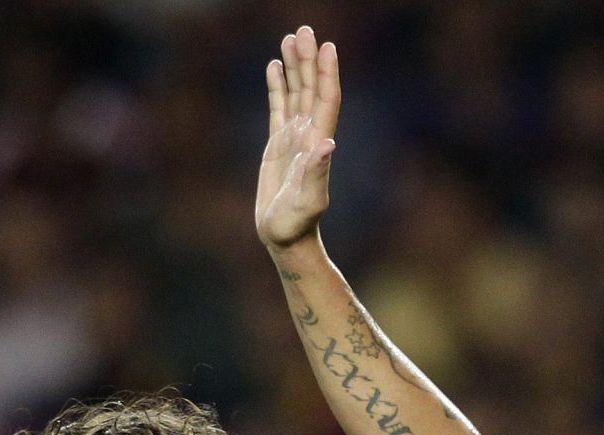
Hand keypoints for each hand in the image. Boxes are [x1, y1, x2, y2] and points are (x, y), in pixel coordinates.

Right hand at [255, 25, 339, 252]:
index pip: (326, 100)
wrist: (284, 236)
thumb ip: (317, 173)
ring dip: (295, 66)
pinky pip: (279, 107)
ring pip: (296, 93)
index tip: (327, 46)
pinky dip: (278, 85)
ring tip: (290, 37)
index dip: (327, 73)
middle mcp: (309, 136)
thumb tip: (327, 144)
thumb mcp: (308, 201)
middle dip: (309, 60)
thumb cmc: (297, 224)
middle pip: (311, 89)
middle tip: (304, 29)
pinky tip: (275, 65)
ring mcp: (294, 138)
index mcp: (317, 144)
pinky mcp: (278, 145)